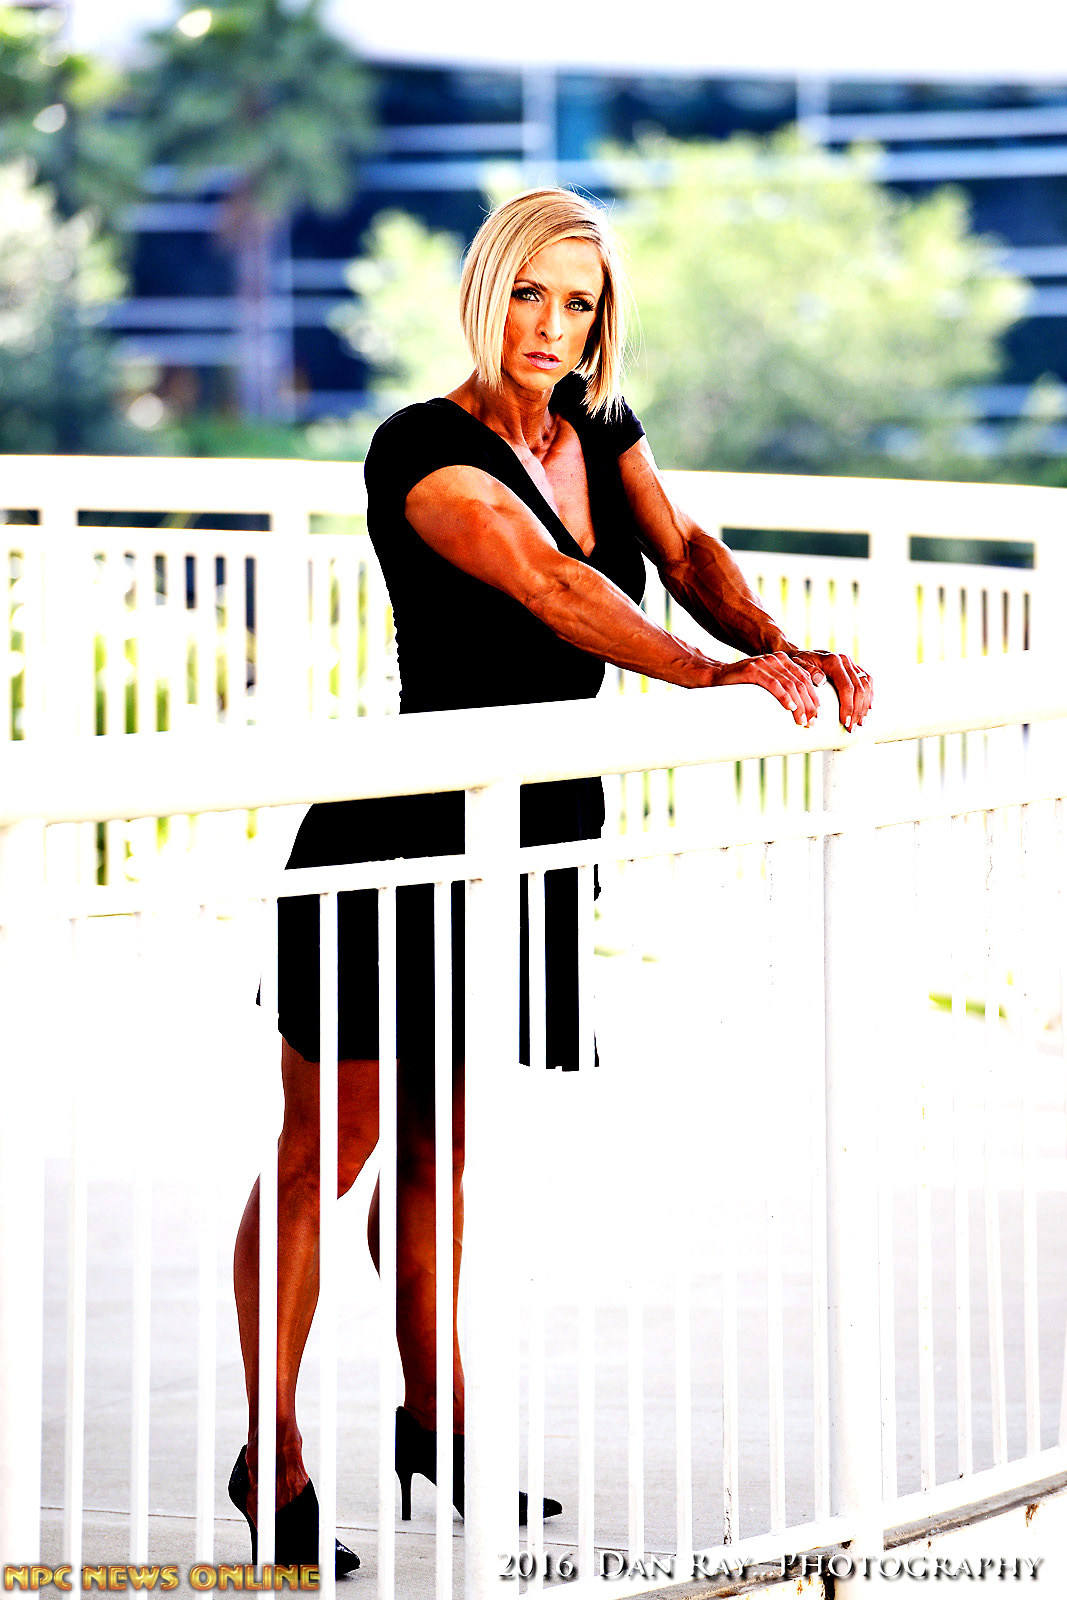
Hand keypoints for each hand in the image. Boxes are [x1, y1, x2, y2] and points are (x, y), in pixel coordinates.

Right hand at [709, 650, 823, 727]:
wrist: (716, 677)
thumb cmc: (743, 685)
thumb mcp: (767, 683)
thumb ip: (783, 687)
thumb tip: (800, 709)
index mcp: (783, 660)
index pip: (805, 679)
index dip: (814, 698)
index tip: (817, 716)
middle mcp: (776, 659)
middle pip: (800, 683)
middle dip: (808, 705)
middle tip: (811, 723)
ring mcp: (764, 663)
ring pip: (790, 685)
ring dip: (799, 705)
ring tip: (801, 721)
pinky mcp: (752, 670)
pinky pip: (773, 684)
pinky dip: (784, 696)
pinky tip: (790, 707)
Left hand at [785, 649, 872, 730]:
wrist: (802, 654)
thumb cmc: (798, 663)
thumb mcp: (798, 666)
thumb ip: (808, 672)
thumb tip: (821, 681)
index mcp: (834, 661)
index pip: (847, 687)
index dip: (848, 706)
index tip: (845, 722)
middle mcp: (846, 661)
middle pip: (859, 689)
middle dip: (857, 711)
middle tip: (852, 728)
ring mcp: (852, 664)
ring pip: (866, 686)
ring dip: (864, 706)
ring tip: (860, 723)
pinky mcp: (855, 668)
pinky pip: (867, 682)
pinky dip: (869, 696)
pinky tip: (867, 710)